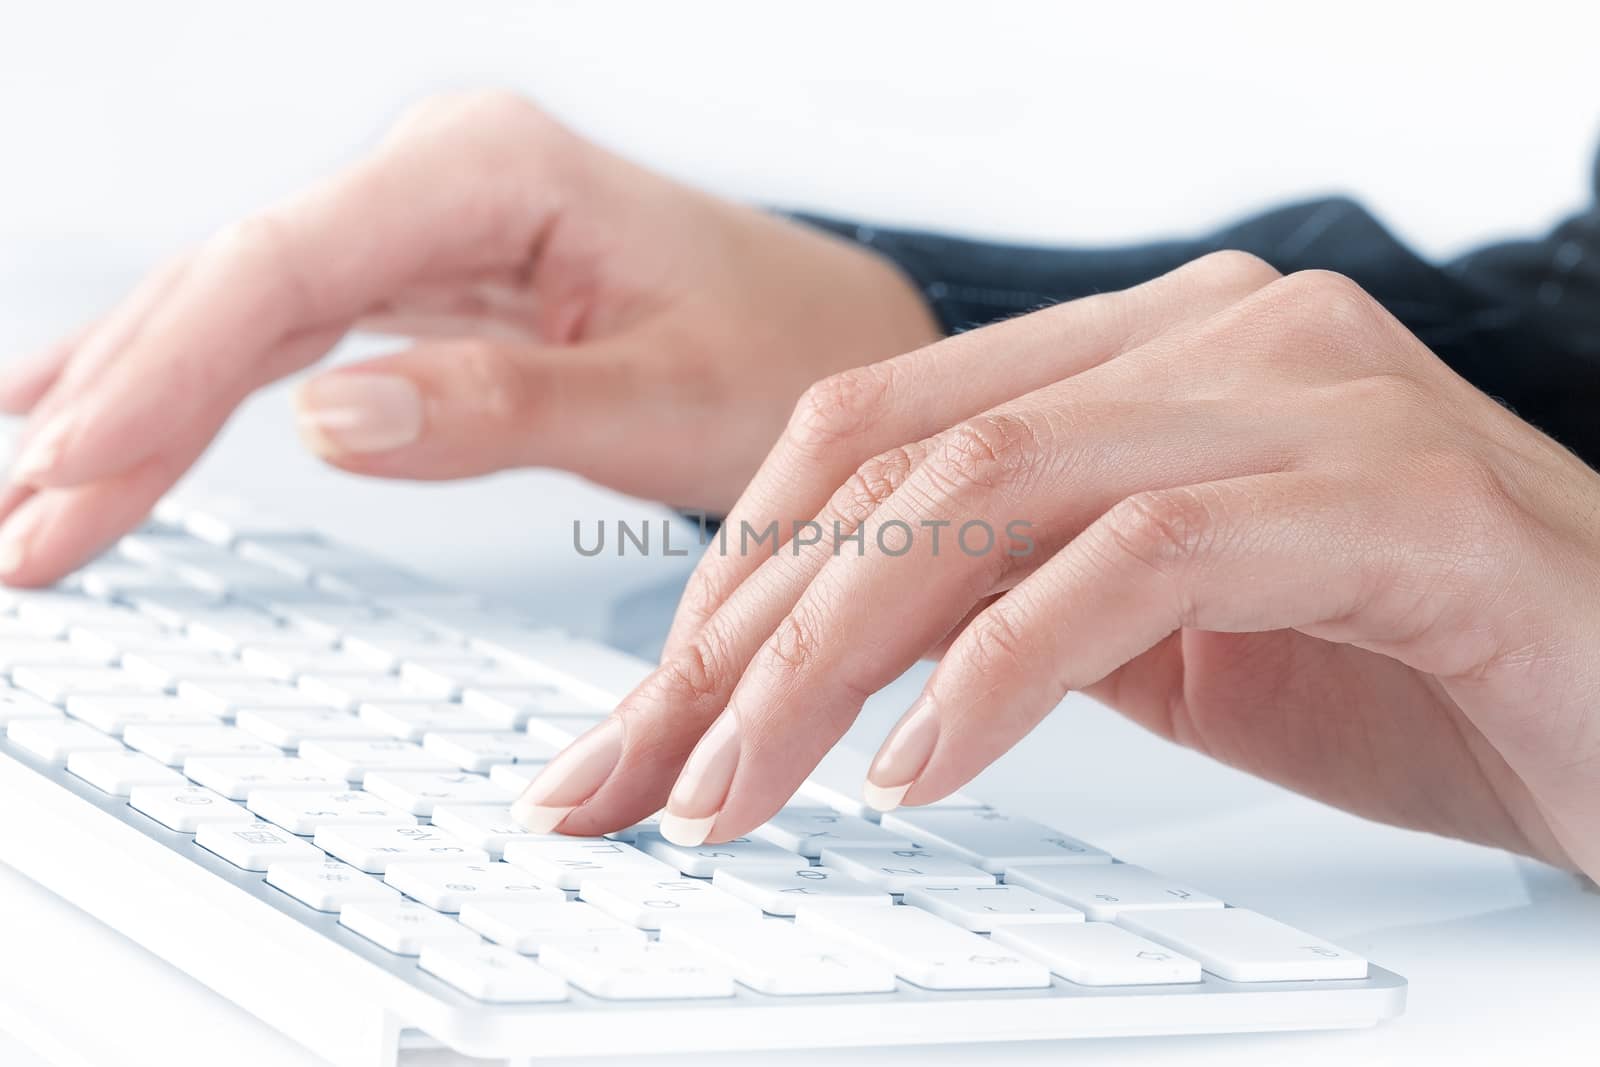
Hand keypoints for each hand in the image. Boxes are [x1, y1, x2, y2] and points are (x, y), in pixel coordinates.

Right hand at [0, 91, 937, 583]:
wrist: (831, 336)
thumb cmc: (783, 355)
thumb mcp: (666, 397)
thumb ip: (500, 407)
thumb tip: (325, 419)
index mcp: (495, 169)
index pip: (284, 269)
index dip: (163, 377)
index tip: (75, 473)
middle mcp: (439, 173)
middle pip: (233, 285)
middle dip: (118, 410)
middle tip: (18, 534)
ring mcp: (421, 218)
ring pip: (237, 308)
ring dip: (128, 405)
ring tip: (28, 500)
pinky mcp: (421, 273)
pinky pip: (277, 328)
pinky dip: (187, 385)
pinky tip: (96, 414)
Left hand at [513, 251, 1599, 879]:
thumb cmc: (1415, 671)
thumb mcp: (1168, 636)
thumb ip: (1019, 598)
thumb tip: (823, 658)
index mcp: (1144, 351)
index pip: (875, 425)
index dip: (741, 566)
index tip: (657, 706)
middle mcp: (1216, 333)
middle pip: (899, 456)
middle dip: (746, 632)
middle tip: (648, 774)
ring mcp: (1304, 394)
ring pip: (985, 491)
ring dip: (829, 661)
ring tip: (741, 791)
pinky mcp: (1386, 493)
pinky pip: (1133, 562)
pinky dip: (997, 676)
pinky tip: (916, 774)